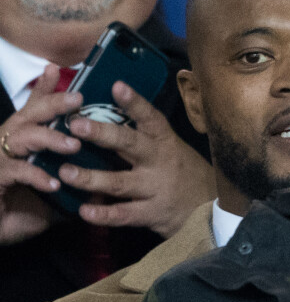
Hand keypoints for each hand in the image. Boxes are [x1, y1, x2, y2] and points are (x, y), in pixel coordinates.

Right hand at [0, 65, 81, 243]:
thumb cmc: (22, 210)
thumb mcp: (56, 194)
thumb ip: (76, 183)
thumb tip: (107, 183)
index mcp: (24, 140)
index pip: (34, 109)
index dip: (44, 89)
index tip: (56, 69)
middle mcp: (9, 143)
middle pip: (30, 114)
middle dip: (53, 104)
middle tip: (77, 99)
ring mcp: (0, 158)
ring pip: (22, 137)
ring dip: (49, 138)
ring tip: (73, 145)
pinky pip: (16, 171)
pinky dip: (37, 176)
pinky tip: (55, 183)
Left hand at [58, 81, 214, 238]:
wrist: (211, 209)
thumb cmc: (185, 174)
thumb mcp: (171, 149)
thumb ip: (144, 138)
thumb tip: (106, 119)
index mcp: (164, 142)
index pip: (150, 118)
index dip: (135, 102)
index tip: (117, 86)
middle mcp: (159, 162)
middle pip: (130, 145)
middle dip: (102, 134)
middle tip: (76, 125)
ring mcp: (156, 188)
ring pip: (120, 182)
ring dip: (91, 178)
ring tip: (66, 172)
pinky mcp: (153, 214)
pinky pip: (125, 214)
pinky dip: (103, 214)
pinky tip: (84, 211)